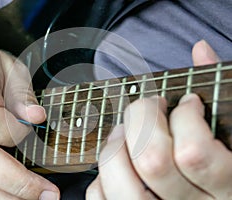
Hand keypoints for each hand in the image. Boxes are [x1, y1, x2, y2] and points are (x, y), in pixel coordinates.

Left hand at [86, 40, 231, 198]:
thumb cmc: (224, 161)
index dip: (186, 117)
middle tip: (147, 107)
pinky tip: (118, 161)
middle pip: (151, 161)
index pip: (193, 152)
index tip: (187, 103)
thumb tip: (200, 49)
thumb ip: (218, 96)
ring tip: (124, 130)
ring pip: (123, 185)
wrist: (213, 199)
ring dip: (116, 146)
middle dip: (141, 118)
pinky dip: (101, 176)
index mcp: (227, 187)